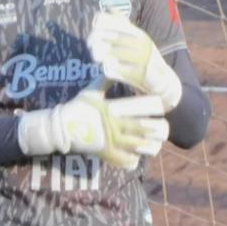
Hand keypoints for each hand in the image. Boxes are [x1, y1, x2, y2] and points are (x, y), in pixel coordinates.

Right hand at [17, 81, 168, 168]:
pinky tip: (138, 154)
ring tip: (156, 142)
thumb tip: (113, 65)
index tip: (161, 109)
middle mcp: (114, 128)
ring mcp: (111, 143)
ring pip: (138, 146)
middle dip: (157, 129)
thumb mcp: (91, 91)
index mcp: (112, 112)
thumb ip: (104, 80)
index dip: (153, 111)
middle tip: (164, 127)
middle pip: (143, 130)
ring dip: (150, 144)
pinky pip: (126, 160)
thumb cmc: (77, 108)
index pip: (139, 112)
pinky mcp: (107, 155)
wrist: (62, 128)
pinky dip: (135, 158)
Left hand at [88, 12, 182, 109]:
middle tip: (90, 44)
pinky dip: (106, 68)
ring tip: (96, 56)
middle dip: (96, 39)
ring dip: (99, 54)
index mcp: (140, 34)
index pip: (117, 22)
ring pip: (111, 53)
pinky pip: (113, 69)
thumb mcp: (137, 38)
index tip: (94, 26)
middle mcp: (141, 45)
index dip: (102, 22)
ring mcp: (140, 60)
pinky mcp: (136, 75)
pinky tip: (104, 67)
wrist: (161, 79)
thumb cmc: (143, 56)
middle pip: (113, 36)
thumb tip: (110, 8)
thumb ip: (123, 24)